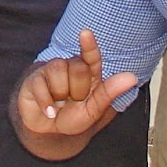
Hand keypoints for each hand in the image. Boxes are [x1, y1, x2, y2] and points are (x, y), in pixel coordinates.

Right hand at [16, 30, 137, 137]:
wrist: (49, 132)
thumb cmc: (73, 117)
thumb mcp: (93, 110)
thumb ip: (110, 93)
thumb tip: (132, 77)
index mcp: (89, 72)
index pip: (91, 56)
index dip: (89, 45)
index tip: (85, 33)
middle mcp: (70, 66)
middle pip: (78, 68)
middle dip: (78, 91)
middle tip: (73, 102)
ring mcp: (50, 71)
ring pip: (58, 71)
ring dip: (60, 95)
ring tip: (59, 104)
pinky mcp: (34, 79)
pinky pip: (41, 85)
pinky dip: (46, 103)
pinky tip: (49, 111)